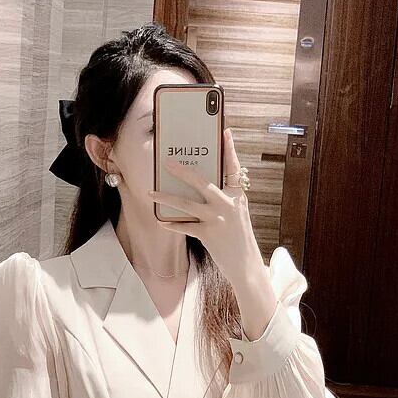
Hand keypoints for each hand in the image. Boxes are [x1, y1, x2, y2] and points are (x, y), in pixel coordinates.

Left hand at [148, 126, 263, 286]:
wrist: (246, 265)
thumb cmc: (239, 238)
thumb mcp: (237, 214)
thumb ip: (223, 199)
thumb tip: (201, 187)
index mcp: (237, 196)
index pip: (233, 167)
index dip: (229, 149)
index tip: (225, 131)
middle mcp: (227, 204)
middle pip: (201, 182)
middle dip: (182, 171)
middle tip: (166, 162)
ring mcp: (217, 219)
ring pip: (186, 203)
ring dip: (166, 196)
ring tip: (151, 191)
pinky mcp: (208, 234)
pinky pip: (184, 226)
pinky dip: (171, 224)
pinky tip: (161, 221)